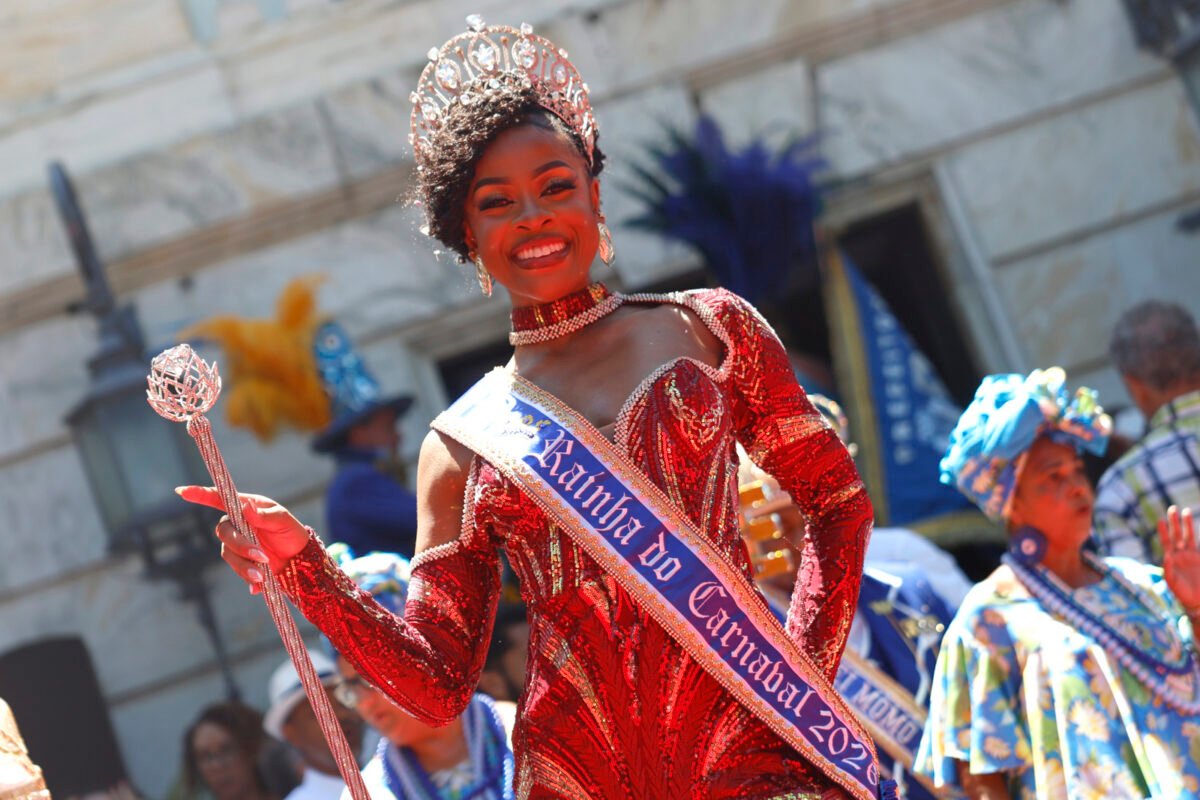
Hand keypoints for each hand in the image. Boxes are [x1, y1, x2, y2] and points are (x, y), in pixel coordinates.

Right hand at [176, 486, 309, 591]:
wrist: (299, 558)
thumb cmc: (291, 532)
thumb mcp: (282, 520)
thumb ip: (263, 515)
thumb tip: (244, 507)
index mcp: (246, 507)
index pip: (219, 499)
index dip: (200, 494)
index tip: (181, 491)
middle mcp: (237, 524)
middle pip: (223, 532)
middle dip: (241, 546)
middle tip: (262, 556)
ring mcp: (237, 544)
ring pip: (228, 554)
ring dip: (245, 565)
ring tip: (263, 575)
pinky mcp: (242, 562)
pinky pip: (237, 570)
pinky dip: (248, 578)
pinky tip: (259, 586)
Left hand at [1159, 505, 1199, 614]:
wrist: (1196, 601)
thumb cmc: (1181, 593)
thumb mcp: (1171, 582)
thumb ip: (1167, 569)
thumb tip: (1166, 556)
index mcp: (1170, 559)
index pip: (1166, 541)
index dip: (1163, 531)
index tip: (1160, 520)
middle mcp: (1180, 554)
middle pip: (1176, 534)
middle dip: (1174, 522)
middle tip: (1172, 508)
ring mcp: (1191, 555)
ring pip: (1188, 536)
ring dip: (1187, 524)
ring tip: (1186, 511)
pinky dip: (1197, 535)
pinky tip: (1196, 528)